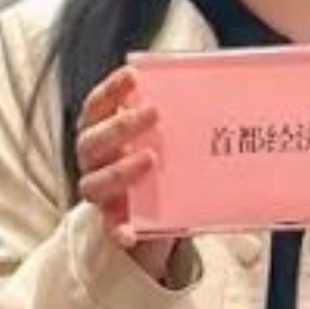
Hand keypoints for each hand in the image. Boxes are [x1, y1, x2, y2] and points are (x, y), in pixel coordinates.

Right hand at [76, 65, 181, 276]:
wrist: (143, 207)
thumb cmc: (153, 155)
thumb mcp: (158, 133)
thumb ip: (171, 113)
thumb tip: (217, 84)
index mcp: (99, 131)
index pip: (95, 106)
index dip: (110, 90)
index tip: (133, 74)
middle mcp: (93, 159)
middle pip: (92, 141)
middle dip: (121, 125)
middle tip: (154, 112)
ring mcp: (99, 191)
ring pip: (95, 182)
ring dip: (121, 170)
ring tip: (151, 158)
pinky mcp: (111, 222)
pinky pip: (111, 228)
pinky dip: (119, 230)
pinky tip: (130, 233)